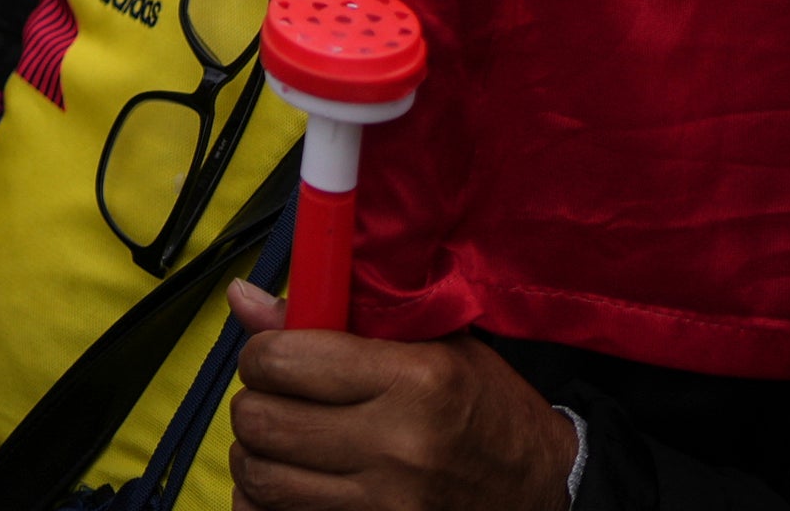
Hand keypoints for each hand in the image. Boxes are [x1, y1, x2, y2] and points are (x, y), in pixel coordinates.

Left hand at [220, 280, 579, 510]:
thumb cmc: (484, 407)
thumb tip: (242, 299)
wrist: (547, 490)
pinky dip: (268, 502)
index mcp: (412, 380)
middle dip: (255, 402)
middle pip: (262, 421)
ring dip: (258, 454)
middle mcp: (397, 446)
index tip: (275, 355)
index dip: (262, 353)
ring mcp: (388, 505)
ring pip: (262, 477)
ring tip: (284, 441)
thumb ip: (332, 318)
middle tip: (277, 398)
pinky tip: (292, 482)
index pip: (282, 362)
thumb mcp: (429, 343)